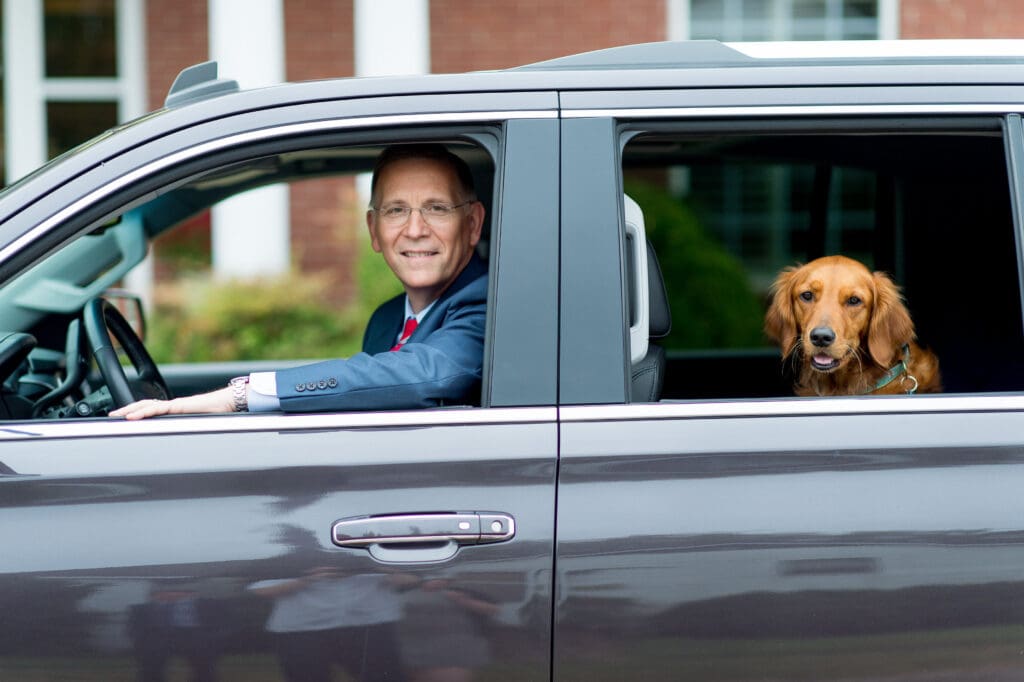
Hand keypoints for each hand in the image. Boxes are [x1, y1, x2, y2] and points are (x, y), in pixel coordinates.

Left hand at [110, 386, 235, 419]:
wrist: (230, 402)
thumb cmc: (218, 414)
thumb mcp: (197, 425)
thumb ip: (187, 431)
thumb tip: (182, 446)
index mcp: (174, 410)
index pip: (150, 409)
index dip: (135, 412)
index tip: (122, 419)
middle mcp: (171, 405)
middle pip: (143, 405)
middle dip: (126, 410)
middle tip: (111, 417)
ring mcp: (174, 405)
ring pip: (146, 406)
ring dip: (129, 410)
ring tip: (116, 415)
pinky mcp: (179, 406)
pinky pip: (157, 409)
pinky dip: (143, 412)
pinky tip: (132, 417)